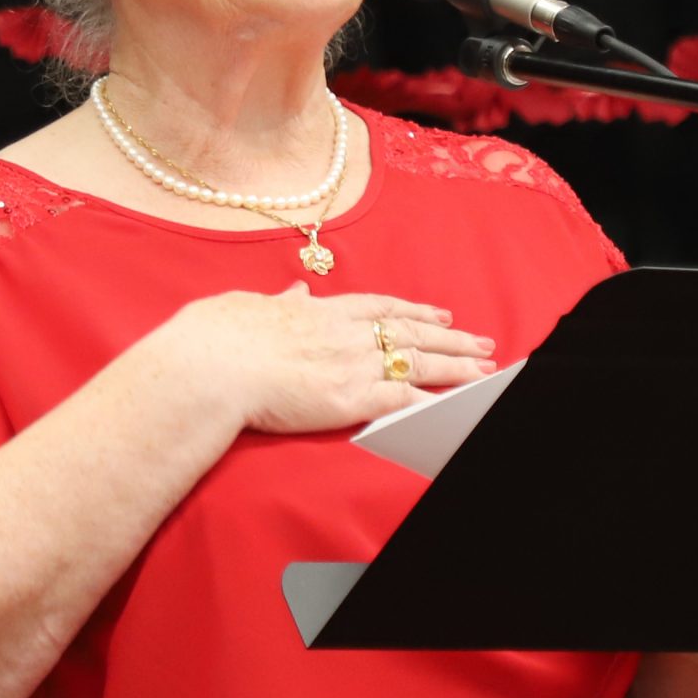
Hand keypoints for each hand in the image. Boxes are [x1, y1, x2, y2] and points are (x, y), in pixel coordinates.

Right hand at [184, 283, 498, 437]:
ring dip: (456, 367)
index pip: (381, 307)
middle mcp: (345, 333)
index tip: (439, 314)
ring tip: (485, 372)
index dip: (415, 312)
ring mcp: (351, 364)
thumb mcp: (249, 306)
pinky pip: (403, 398)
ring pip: (418, 362)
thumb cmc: (217, 337)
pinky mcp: (351, 397)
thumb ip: (279, 301)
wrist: (212, 364)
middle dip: (451, 339)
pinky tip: (455, 406)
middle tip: (482, 344)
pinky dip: (432, 401)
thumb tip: (295, 291)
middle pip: (411, 333)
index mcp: (321, 311)